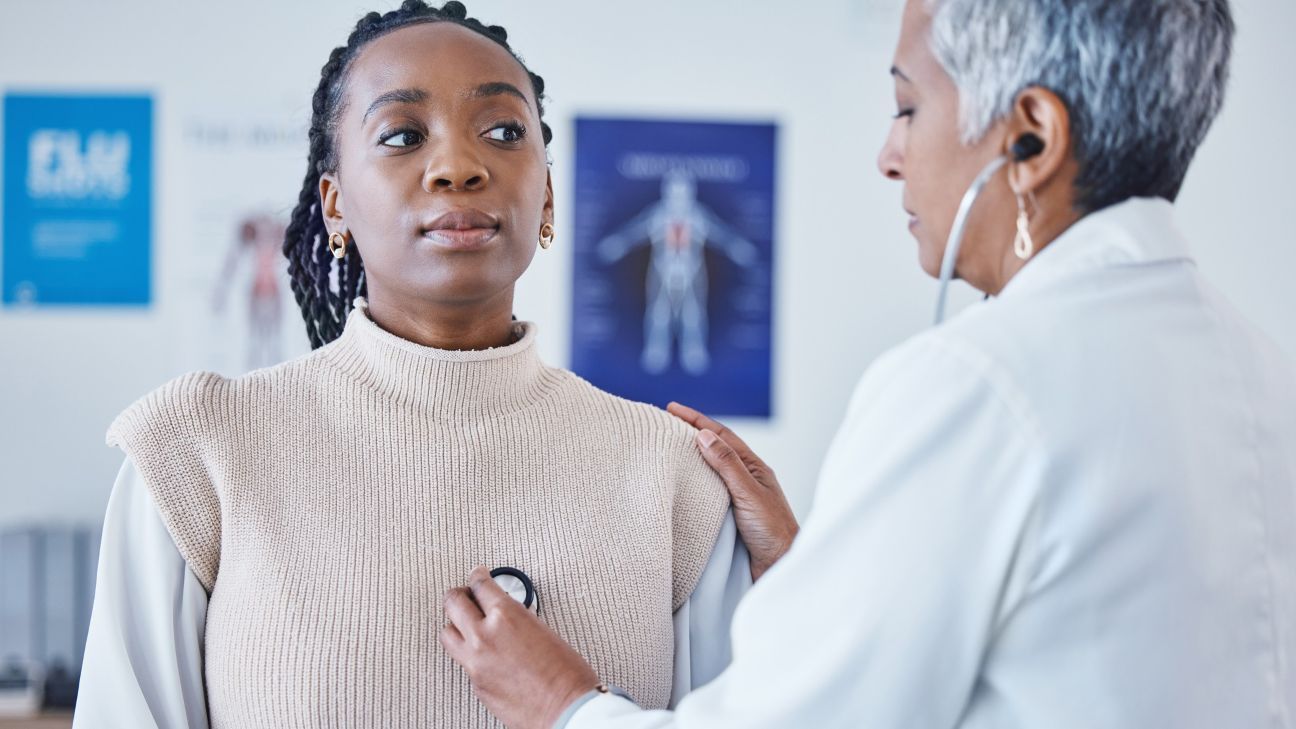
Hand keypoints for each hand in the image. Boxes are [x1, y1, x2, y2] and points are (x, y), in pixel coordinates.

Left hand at [441, 566, 599, 728]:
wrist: (566, 710)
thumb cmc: (567, 674)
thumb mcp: (544, 631)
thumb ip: (518, 620)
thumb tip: (508, 618)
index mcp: (505, 617)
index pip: (480, 585)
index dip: (477, 575)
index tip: (478, 574)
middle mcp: (484, 637)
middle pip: (454, 604)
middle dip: (459, 595)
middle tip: (464, 593)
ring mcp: (475, 663)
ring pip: (448, 634)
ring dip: (455, 625)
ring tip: (465, 623)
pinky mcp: (476, 685)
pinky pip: (463, 662)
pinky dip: (470, 655)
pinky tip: (482, 654)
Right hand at [667, 402, 798, 580]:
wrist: (781, 566)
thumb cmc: (773, 531)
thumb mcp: (748, 493)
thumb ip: (727, 464)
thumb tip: (703, 435)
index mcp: (754, 467)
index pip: (721, 436)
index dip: (696, 420)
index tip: (672, 408)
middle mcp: (746, 478)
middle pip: (715, 449)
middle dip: (691, 433)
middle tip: (664, 423)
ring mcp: (738, 496)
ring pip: (710, 470)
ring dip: (691, 457)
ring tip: (667, 449)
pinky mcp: (730, 516)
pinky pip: (708, 492)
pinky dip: (693, 482)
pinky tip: (680, 484)